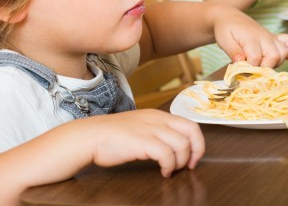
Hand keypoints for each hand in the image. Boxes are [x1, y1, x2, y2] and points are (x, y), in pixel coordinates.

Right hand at [86, 110, 204, 175]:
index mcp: (158, 115)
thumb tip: (172, 147)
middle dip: (196, 150)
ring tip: (171, 170)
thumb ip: (156, 132)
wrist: (90, 137)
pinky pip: (167, 154)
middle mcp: (158, 119)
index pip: (190, 124)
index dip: (197, 142)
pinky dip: (169, 166)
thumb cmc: (111, 135)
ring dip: (180, 161)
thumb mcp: (139, 127)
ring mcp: (150, 129)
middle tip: (190, 165)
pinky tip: (163, 172)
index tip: (193, 157)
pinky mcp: (142, 142)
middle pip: (192, 131)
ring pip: (181, 144)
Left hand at [211, 4, 287, 66]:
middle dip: (265, 68)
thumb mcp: (224, 40)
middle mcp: (264, 37)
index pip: (256, 58)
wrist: (229, 17)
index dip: (250, 68)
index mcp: (250, 38)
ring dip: (276, 63)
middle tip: (253, 70)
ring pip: (283, 53)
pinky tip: (286, 57)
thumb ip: (233, 52)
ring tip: (263, 65)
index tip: (241, 71)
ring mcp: (270, 37)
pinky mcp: (274, 37)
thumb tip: (240, 63)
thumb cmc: (225, 29)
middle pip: (274, 56)